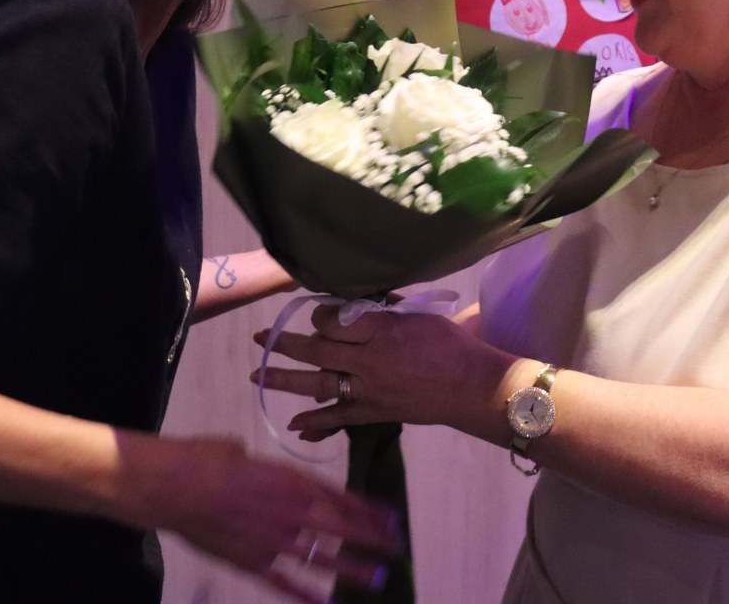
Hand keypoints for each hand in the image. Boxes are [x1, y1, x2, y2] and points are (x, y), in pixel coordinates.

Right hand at [123, 434, 401, 602]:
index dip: (368, 511)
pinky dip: (305, 595)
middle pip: (341, 529)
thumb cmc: (203, 459)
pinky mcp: (250, 562)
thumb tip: (259, 468)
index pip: (341, 499)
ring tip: (376, 579)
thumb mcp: (243, 451)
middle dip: (372, 540)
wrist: (171, 486)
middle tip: (396, 549)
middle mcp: (291, 511)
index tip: (391, 519)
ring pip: (322, 559)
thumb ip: (262, 468)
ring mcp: (273, 540)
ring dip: (350, 570)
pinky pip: (284, 583)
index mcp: (292, 480)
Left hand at [252, 304, 516, 442]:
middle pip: (317, 351)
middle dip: (284, 343)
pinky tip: (292, 424)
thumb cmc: (450, 344)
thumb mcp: (417, 315)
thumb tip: (351, 304)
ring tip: (257, 375)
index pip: (334, 321)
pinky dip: (315, 422)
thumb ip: (381, 311)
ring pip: (319, 385)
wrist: (472, 387)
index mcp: (382, 332)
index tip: (314, 313)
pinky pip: (339, 417)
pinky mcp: (376, 413)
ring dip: (284, 380)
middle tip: (260, 337)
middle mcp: (370, 362)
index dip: (318, 316)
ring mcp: (370, 391)